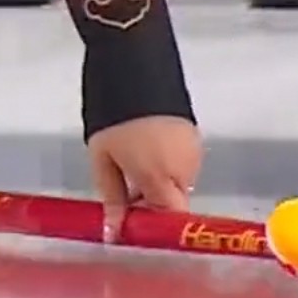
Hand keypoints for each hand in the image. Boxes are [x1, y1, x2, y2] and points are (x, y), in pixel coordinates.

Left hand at [87, 115, 201, 240]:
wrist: (133, 66)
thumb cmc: (112, 116)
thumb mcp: (102, 158)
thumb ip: (112, 197)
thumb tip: (113, 231)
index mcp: (159, 177)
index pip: (172, 219)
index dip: (156, 227)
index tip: (135, 226)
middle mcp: (184, 169)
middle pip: (175, 202)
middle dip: (153, 204)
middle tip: (126, 195)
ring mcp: (193, 151)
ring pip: (180, 183)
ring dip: (160, 183)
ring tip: (132, 164)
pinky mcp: (195, 136)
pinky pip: (183, 163)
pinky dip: (167, 165)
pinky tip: (147, 150)